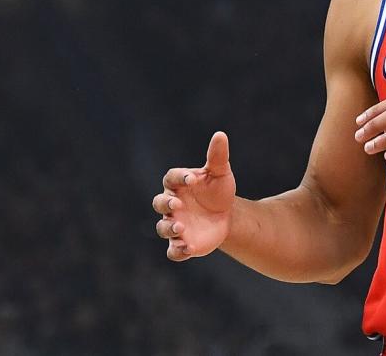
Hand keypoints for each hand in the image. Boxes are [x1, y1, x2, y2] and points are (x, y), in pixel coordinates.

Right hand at [152, 131, 236, 260]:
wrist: (226, 216)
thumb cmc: (218, 191)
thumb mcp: (220, 173)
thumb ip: (217, 156)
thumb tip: (220, 135)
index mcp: (178, 184)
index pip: (171, 178)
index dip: (179, 178)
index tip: (192, 178)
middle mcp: (172, 205)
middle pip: (159, 203)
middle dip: (166, 205)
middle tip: (177, 205)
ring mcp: (175, 224)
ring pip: (162, 228)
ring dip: (169, 229)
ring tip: (181, 229)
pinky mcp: (182, 243)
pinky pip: (173, 250)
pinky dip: (178, 251)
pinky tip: (188, 248)